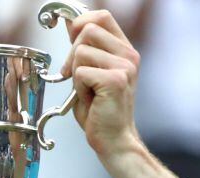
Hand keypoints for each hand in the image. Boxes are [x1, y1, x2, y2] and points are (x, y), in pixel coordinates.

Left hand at [60, 10, 141, 156]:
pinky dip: (78, 88)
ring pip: (81, 51)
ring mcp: (124, 67)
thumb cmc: (100, 109)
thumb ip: (83, 47)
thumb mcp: (89, 71)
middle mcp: (128, 55)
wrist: (112, 138)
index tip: (72, 40)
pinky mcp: (115, 80)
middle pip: (88, 30)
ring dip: (76, 73)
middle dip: (73, 53)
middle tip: (76, 76)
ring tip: (88, 90)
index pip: (102, 16)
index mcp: (124, 50)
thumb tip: (71, 23)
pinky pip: (80, 72)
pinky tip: (90, 99)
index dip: (80, 23)